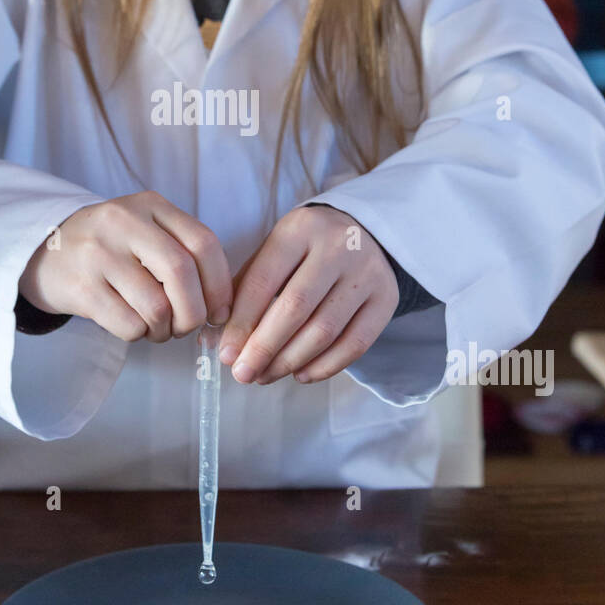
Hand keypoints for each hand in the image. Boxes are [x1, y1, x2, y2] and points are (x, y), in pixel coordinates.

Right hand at [18, 191, 232, 343]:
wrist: (45, 252)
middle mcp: (124, 222)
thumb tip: (221, 307)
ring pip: (156, 306)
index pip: (203, 243)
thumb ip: (182, 252)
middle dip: (194, 312)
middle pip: (182, 273)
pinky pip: (129, 325)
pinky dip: (140, 335)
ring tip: (158, 327)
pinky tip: (133, 325)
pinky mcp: (81, 287)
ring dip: (166, 330)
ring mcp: (99, 253)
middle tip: (188, 326)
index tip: (220, 311)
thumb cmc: (110, 248)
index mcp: (150, 205)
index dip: (220, 284)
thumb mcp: (145, 230)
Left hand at [219, 204, 397, 383]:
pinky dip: (325, 366)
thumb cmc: (307, 249)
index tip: (226, 354)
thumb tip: (217, 341)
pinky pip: (355, 343)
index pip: (264, 280)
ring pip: (325, 330)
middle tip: (243, 373)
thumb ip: (245, 290)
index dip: (242, 322)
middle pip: (295, 308)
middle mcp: (337, 247)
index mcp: (300, 229)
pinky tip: (301, 374)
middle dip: (264, 347)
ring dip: (290, 361)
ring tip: (266, 375)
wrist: (364, 233)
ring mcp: (366, 273)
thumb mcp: (275, 252)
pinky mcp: (386, 298)